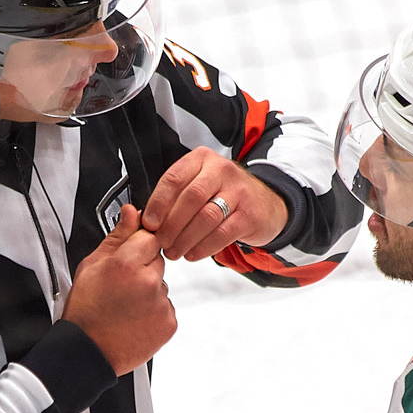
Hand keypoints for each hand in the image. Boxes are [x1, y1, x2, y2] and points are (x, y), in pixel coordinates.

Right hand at [62, 203, 175, 375]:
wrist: (88, 352)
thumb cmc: (85, 312)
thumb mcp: (92, 266)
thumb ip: (117, 236)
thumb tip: (132, 212)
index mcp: (127, 264)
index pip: (149, 237)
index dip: (137, 247)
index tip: (128, 258)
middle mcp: (148, 282)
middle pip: (158, 261)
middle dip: (143, 269)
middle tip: (121, 287)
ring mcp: (161, 304)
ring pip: (162, 285)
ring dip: (149, 291)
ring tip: (126, 306)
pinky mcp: (169, 323)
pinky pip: (166, 307)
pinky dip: (154, 311)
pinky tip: (134, 318)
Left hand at [140, 147, 288, 261]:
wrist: (266, 203)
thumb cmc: (224, 194)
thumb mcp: (200, 184)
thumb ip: (176, 196)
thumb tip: (146, 218)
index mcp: (201, 159)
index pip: (174, 178)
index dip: (158, 203)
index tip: (148, 222)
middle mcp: (221, 170)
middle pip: (190, 197)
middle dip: (171, 224)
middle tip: (160, 241)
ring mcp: (238, 192)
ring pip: (206, 216)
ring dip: (185, 238)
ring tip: (174, 251)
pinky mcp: (249, 214)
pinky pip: (223, 233)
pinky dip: (204, 247)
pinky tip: (193, 253)